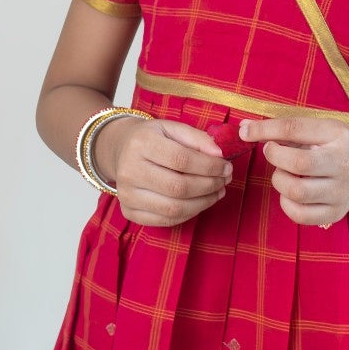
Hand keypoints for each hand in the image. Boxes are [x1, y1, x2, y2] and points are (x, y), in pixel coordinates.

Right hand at [95, 116, 232, 226]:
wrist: (122, 150)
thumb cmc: (153, 138)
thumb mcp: (173, 128)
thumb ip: (198, 138)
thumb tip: (220, 156)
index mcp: (141, 144)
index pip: (182, 160)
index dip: (209, 166)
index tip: (227, 166)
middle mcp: (129, 170)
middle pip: (178, 187)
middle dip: (209, 186)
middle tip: (225, 180)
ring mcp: (126, 194)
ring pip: (174, 209)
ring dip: (203, 203)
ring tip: (217, 192)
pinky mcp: (128, 212)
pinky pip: (165, 221)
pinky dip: (189, 214)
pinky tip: (201, 202)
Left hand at [239, 116, 348, 227]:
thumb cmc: (330, 147)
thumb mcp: (316, 130)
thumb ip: (283, 128)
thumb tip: (244, 129)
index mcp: (337, 135)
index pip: (295, 128)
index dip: (265, 130)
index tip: (245, 133)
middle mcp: (343, 164)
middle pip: (299, 163)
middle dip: (275, 157)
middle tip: (273, 153)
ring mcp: (340, 192)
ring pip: (297, 191)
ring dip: (280, 181)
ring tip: (284, 174)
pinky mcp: (334, 213)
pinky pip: (299, 214)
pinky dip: (286, 203)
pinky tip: (290, 193)